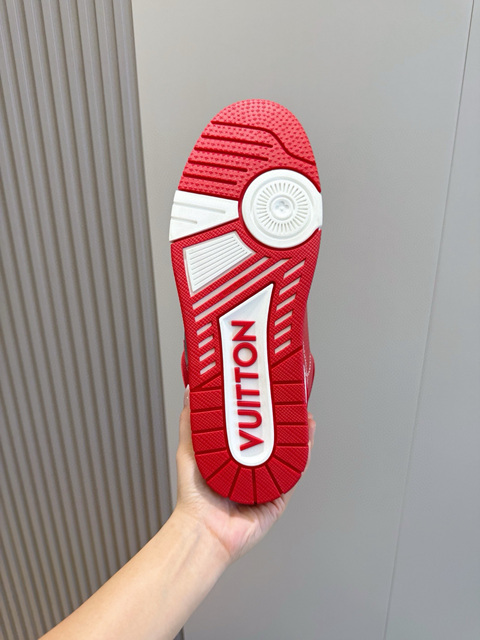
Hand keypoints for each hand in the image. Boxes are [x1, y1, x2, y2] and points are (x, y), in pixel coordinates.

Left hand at [174, 387, 315, 564]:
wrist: (204, 531)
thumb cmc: (194, 499)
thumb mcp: (189, 451)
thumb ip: (191, 424)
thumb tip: (191, 393)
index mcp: (233, 460)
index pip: (252, 431)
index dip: (262, 413)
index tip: (268, 393)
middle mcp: (251, 471)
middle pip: (274, 441)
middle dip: (284, 420)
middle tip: (289, 400)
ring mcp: (267, 484)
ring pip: (288, 455)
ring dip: (298, 434)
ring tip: (302, 414)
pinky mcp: (278, 498)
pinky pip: (295, 475)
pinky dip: (303, 457)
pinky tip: (306, 440)